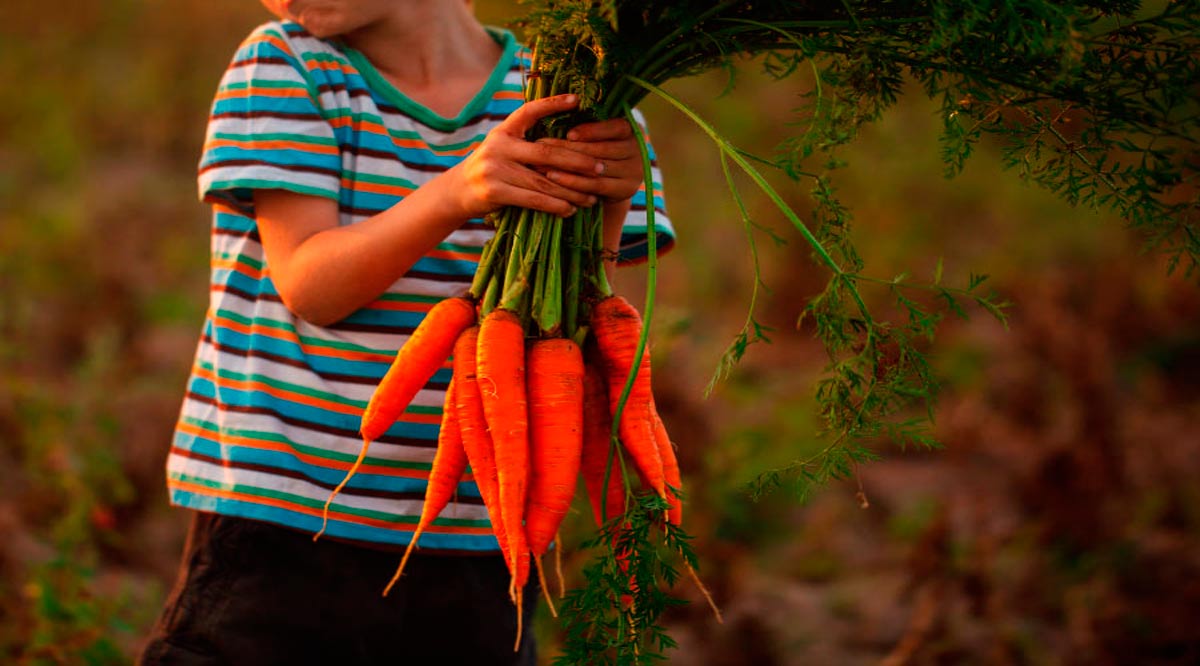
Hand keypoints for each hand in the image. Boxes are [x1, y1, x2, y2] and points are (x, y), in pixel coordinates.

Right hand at [451, 94, 606, 218]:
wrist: (457, 192)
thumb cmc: (491, 169)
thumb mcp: (503, 148)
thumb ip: (527, 144)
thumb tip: (570, 143)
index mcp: (503, 131)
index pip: (530, 111)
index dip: (553, 103)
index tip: (577, 100)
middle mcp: (498, 146)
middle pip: (547, 153)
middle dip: (578, 161)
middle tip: (601, 167)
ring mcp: (495, 169)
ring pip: (544, 181)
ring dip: (571, 191)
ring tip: (591, 197)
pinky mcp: (495, 191)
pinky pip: (533, 199)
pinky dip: (555, 205)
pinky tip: (570, 209)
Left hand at [536, 119, 644, 203]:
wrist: (615, 182)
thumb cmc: (598, 149)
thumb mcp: (598, 135)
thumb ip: (585, 124)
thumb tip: (554, 109)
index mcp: (632, 130)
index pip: (615, 128)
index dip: (592, 131)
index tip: (569, 134)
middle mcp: (638, 150)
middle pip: (602, 150)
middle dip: (569, 149)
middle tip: (542, 147)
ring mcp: (634, 172)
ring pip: (596, 168)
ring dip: (566, 166)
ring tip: (541, 163)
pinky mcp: (626, 190)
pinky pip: (595, 186)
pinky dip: (573, 182)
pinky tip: (553, 178)